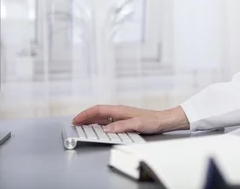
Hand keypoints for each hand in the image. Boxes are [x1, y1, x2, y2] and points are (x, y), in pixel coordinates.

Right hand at [72, 105, 189, 133]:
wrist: (164, 120)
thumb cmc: (153, 121)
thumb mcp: (138, 125)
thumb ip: (122, 126)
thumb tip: (107, 129)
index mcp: (120, 110)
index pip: (98, 109)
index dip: (86, 114)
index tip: (76, 120)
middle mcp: (119, 111)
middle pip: (98, 112)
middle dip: (85, 117)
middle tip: (75, 124)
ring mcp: (122, 115)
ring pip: (102, 116)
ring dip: (91, 120)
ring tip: (82, 126)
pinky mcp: (125, 120)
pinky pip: (108, 121)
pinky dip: (100, 124)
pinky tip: (98, 129)